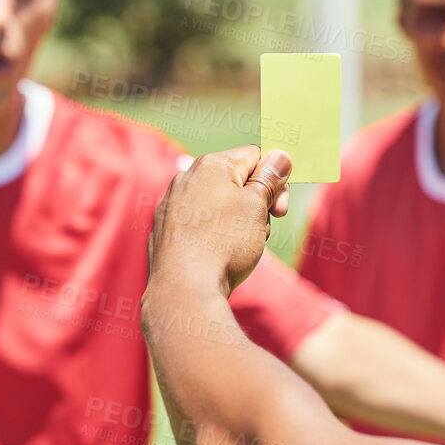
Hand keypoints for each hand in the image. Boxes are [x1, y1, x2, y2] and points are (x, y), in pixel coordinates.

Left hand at [148, 146, 292, 294]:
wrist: (184, 288)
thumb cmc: (225, 243)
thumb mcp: (257, 207)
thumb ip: (269, 179)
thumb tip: (279, 156)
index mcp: (211, 165)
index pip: (254, 157)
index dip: (274, 180)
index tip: (280, 209)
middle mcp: (186, 178)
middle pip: (234, 181)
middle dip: (256, 203)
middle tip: (264, 230)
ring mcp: (171, 205)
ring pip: (217, 204)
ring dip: (237, 221)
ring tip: (240, 247)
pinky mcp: (165, 230)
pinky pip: (198, 224)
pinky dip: (212, 235)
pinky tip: (217, 256)